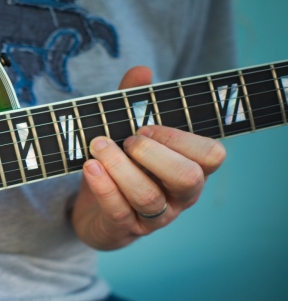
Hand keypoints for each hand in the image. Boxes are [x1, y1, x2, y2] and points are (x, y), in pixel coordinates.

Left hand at [71, 67, 226, 249]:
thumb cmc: (121, 167)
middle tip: (127, 140)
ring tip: (97, 146)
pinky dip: (103, 186)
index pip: (211, 155)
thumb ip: (135, 102)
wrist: (94, 214)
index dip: (180, 138)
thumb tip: (142, 71)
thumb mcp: (126, 133)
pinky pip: (118, 211)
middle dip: (154, 153)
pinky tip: (89, 166)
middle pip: (187, 178)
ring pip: (147, 196)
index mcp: (190, 168)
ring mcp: (153, 218)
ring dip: (120, 167)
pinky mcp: (123, 230)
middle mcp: (179, 197)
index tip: (146, 126)